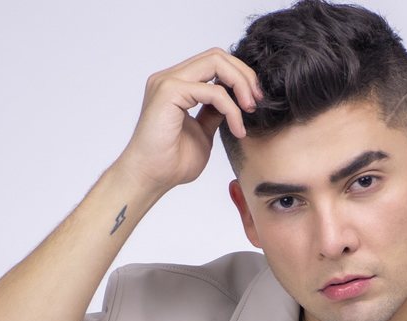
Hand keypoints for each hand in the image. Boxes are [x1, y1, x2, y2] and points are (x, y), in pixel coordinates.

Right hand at [115, 48, 261, 193]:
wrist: (150, 179)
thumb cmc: (171, 163)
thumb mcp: (203, 132)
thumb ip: (214, 113)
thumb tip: (232, 102)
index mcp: (176, 85)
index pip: (213, 62)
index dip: (239, 76)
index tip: (254, 100)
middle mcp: (169, 78)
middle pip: (217, 55)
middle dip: (244, 75)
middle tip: (257, 100)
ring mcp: (167, 82)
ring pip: (216, 63)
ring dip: (241, 84)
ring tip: (250, 109)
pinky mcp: (169, 92)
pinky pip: (213, 91)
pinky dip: (232, 109)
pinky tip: (237, 129)